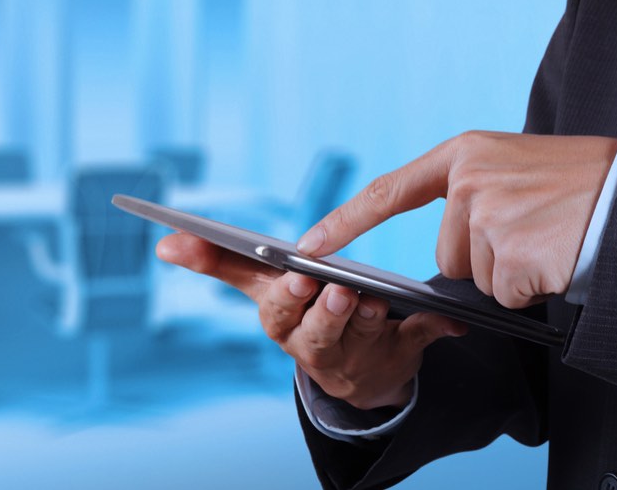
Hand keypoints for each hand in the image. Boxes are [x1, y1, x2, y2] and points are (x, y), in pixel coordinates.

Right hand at [156, 233, 465, 409]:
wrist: (356, 374)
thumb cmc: (305, 313)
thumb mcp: (263, 288)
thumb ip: (218, 262)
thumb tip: (164, 242)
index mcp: (281, 319)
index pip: (271, 303)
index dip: (281, 292)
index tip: (294, 276)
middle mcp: (312, 343)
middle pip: (313, 329)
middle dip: (324, 310)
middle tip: (337, 289)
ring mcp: (354, 356)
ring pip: (358, 338)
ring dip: (367, 320)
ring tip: (377, 300)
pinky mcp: (395, 360)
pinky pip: (416, 343)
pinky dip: (434, 332)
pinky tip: (453, 322)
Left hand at [296, 131, 616, 308]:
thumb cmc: (588, 186)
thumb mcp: (520, 168)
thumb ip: (475, 192)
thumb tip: (451, 250)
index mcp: (466, 153)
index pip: (390, 191)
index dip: (346, 221)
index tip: (307, 246)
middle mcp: (468, 180)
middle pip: (447, 254)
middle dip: (487, 258)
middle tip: (536, 230)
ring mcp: (486, 215)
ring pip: (475, 278)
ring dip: (511, 273)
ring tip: (551, 239)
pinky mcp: (508, 253)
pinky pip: (504, 294)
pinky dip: (532, 288)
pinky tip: (558, 258)